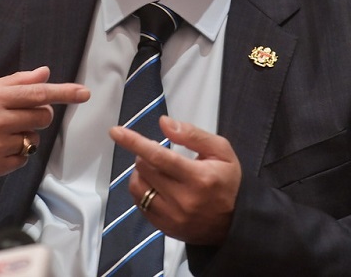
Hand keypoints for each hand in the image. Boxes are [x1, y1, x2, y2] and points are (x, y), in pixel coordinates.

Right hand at [0, 66, 88, 183]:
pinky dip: (16, 154)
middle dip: (39, 116)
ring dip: (26, 136)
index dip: (64, 93)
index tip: (84, 93)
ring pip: (34, 140)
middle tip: (19, 115)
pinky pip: (23, 160)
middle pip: (42, 117)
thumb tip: (45, 73)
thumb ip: (15, 82)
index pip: (37, 94)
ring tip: (1, 134)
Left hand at [110, 116, 240, 245]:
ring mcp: (173, 217)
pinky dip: (142, 190)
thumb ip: (192, 135)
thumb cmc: (227, 181)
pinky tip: (154, 186)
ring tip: (152, 169)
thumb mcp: (221, 151)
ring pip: (138, 188)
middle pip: (145, 170)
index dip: (134, 142)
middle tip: (155, 153)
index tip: (115, 131)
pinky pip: (140, 205)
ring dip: (139, 173)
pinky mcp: (165, 228)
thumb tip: (163, 123)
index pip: (158, 156)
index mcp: (199, 177)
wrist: (235, 223)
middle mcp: (183, 199)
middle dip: (144, 155)